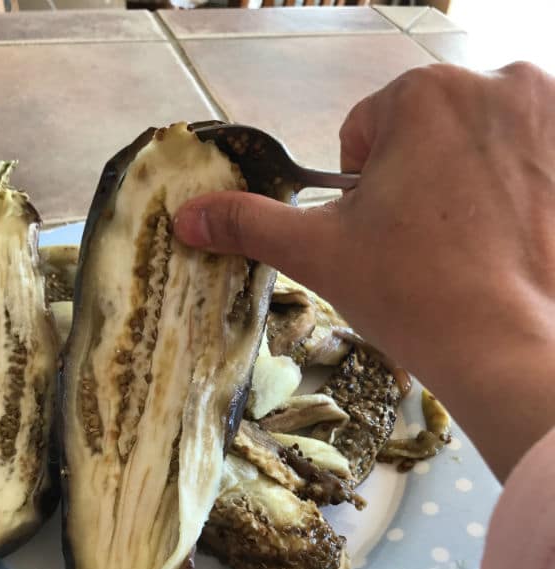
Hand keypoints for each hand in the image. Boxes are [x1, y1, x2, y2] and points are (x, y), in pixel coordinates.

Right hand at [174, 62, 554, 480]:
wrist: (511, 351)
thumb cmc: (414, 295)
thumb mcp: (321, 254)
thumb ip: (249, 222)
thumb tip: (184, 216)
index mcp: (423, 95)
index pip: (367, 131)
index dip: (364, 190)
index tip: (384, 235)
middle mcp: (497, 82)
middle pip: (427, 133)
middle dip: (416, 183)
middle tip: (424, 247)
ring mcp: (552, 117)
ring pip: (478, 144)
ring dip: (465, 185)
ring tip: (468, 247)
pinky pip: (529, 161)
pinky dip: (514, 193)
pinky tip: (509, 242)